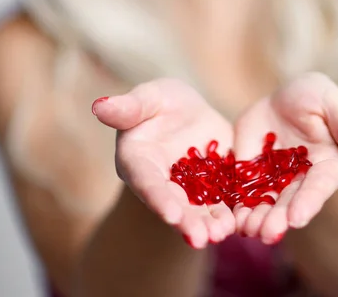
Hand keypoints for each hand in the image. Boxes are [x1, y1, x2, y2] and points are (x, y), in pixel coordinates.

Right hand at [92, 78, 234, 248]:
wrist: (187, 113)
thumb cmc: (160, 102)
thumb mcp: (149, 98)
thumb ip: (128, 107)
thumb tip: (98, 105)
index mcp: (137, 161)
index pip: (146, 181)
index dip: (158, 198)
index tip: (172, 215)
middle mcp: (159, 182)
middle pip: (172, 204)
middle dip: (186, 222)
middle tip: (201, 238)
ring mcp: (186, 190)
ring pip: (197, 210)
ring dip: (209, 224)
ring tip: (222, 234)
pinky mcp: (212, 189)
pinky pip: (220, 204)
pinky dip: (228, 214)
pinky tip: (239, 224)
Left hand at [233, 73, 337, 243]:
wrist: (282, 95)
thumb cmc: (315, 96)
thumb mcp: (333, 103)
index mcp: (329, 165)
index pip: (319, 187)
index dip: (309, 203)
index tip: (296, 218)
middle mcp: (303, 180)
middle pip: (291, 202)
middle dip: (278, 219)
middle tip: (265, 234)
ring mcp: (276, 180)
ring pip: (266, 203)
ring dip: (257, 219)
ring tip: (245, 229)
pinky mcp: (252, 174)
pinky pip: (244, 192)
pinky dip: (237, 205)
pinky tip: (228, 217)